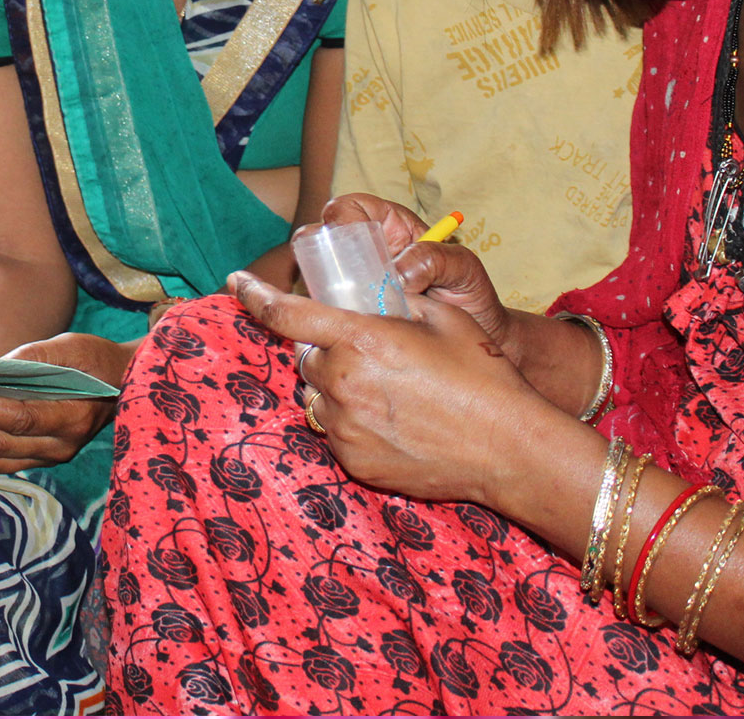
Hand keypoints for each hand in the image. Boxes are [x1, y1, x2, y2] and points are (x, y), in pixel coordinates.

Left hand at [0, 333, 129, 474]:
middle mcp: (61, 446)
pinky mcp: (38, 459)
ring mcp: (50, 457)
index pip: (21, 417)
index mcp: (73, 418)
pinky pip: (0, 462)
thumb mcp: (72, 346)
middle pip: (3, 442)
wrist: (124, 385)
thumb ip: (36, 355)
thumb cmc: (96, 360)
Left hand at [229, 270, 555, 507]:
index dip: (255, 294)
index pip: (286, 314)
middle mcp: (342, 383)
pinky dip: (351, 420)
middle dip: (327, 349)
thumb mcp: (440, 317)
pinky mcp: (353, 461)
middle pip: (308, 356)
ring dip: (338, 386)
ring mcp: (344, 427)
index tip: (235, 282)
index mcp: (359, 339)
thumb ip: (394, 300)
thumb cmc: (481, 374)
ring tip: (389, 390)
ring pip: (319, 395)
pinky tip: (394, 420)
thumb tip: (372, 292)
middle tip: (371, 351)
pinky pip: (335, 430)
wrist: (507, 447)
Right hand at [310, 193, 514, 349]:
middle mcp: (367, 252)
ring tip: (345, 308)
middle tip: (339, 280)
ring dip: (322, 289)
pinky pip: (329, 308)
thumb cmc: (471, 295)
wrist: (477, 338)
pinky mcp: (353, 312)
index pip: (350, 208)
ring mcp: (356, 284)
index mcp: (390, 227)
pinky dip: (329, 315)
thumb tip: (399, 274)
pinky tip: (345, 325)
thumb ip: (435, 259)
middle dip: (321, 255)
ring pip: (320, 276)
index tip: (344, 237)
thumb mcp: (463, 268)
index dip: (340, 217)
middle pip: (323, 240)